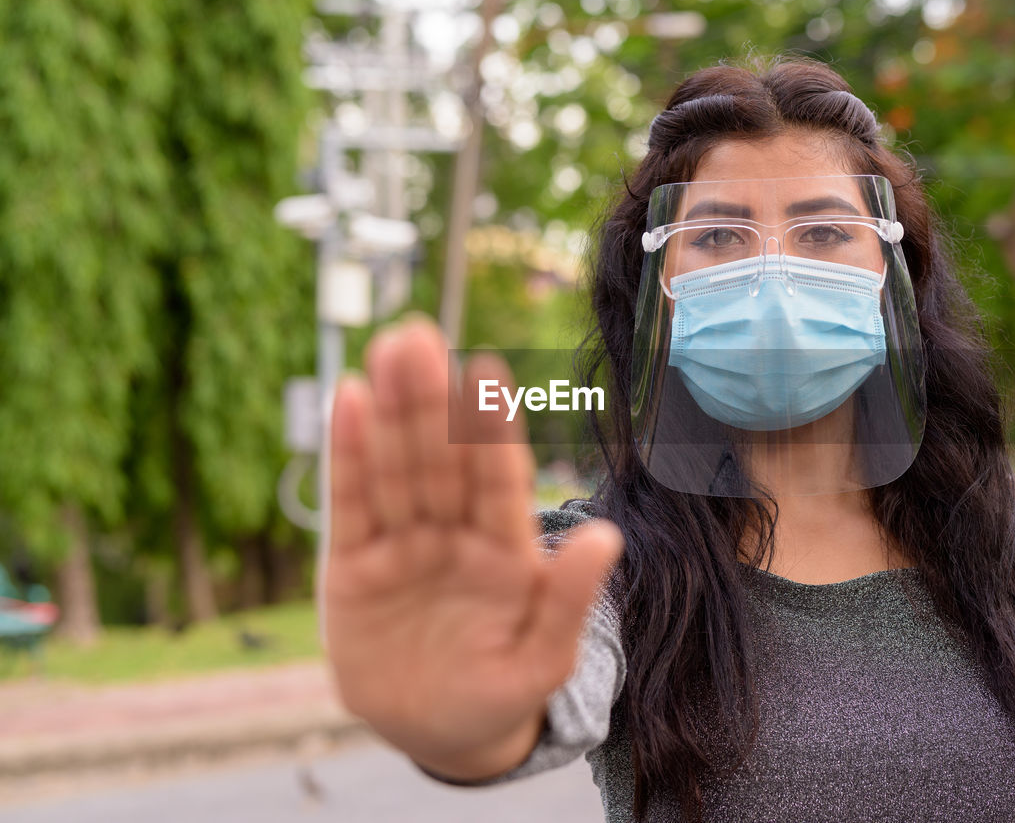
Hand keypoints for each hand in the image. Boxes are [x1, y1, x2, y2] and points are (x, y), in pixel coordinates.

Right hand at [321, 316, 621, 780]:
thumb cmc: (501, 693)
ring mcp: (403, 546)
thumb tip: (609, 536)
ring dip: (391, 411)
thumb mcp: (543, 659)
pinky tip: (348, 399)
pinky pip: (350, 505)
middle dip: (431, 402)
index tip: (486, 375)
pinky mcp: (354, 567)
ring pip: (397, 469)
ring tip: (389, 350)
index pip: (498, 481)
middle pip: (441, 460)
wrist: (436, 733)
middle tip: (420, 338)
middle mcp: (454, 535)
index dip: (490, 431)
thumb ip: (569, 599)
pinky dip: (347, 454)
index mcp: (506, 551)